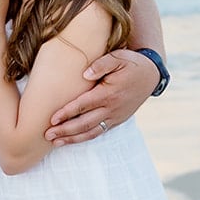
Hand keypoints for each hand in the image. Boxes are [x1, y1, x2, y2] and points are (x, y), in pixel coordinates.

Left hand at [45, 49, 160, 144]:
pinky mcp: (117, 120)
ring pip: (91, 132)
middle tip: (47, 135)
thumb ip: (102, 64)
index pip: (83, 105)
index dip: (67, 113)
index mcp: (109, 93)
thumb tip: (86, 74)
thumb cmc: (131, 64)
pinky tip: (71, 140)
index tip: (52, 119)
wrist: (152, 76)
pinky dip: (84, 138)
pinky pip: (99, 132)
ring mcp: (115, 116)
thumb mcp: (119, 57)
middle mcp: (112, 108)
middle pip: (84, 123)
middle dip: (65, 130)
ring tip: (55, 142)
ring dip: (72, 138)